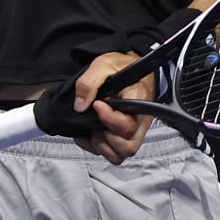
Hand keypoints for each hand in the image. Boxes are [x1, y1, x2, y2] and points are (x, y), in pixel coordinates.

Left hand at [72, 51, 157, 165]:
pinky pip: (113, 154)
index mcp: (138, 102)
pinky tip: (89, 134)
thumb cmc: (120, 67)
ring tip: (93, 129)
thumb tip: (80, 106)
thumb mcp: (102, 65)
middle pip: (128, 146)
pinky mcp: (123, 136)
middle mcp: (139, 121)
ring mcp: (133, 131)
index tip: (97, 104)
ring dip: (103, 146)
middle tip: (95, 121)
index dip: (108, 118)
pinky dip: (97, 148)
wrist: (128, 67)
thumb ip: (89, 83)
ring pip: (121, 154)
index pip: (127, 124)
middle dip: (106, 137)